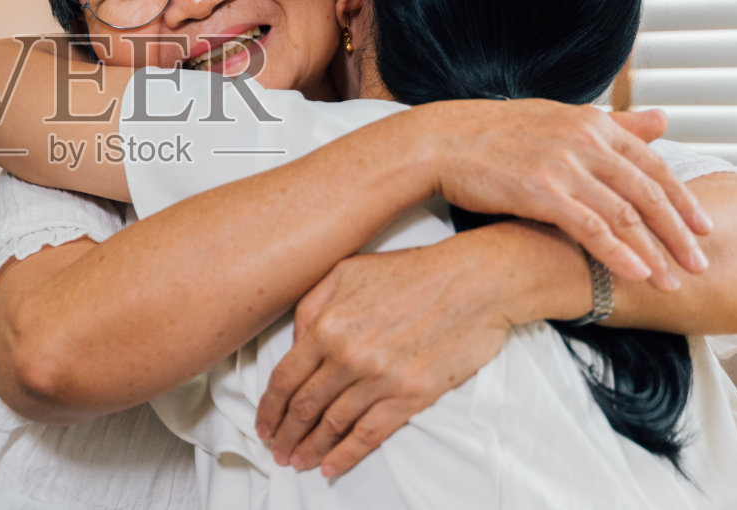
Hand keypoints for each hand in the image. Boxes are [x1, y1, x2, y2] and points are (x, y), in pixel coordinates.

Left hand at [256, 239, 511, 478]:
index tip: (263, 423)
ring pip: (333, 424)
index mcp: (329, 324)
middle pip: (305, 406)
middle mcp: (350, 355)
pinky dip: (346, 455)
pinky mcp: (412, 395)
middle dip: (285, 434)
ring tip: (298, 461)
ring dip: (311, 448)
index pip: (286, 377)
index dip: (269, 407)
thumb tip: (295, 343)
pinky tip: (331, 466)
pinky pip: (369, 434)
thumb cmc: (413, 272)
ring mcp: (381, 378)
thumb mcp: (348, 270)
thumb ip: (312, 305)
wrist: (474, 282)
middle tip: (276, 450)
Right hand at [413, 100, 710, 289]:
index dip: (683, 200)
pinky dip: (619, 253)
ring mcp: (564, 166)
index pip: (653, 165)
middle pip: (648, 192)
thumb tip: (662, 119)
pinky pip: (591, 228)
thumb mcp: (561, 118)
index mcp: (593, 124)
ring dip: (654, 252)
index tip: (704, 228)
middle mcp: (586, 141)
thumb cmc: (496, 133)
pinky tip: (637, 274)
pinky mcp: (541, 192)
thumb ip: (615, 123)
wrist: (442, 140)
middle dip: (679, 233)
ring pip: (625, 214)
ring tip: (673, 281)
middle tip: (701, 263)